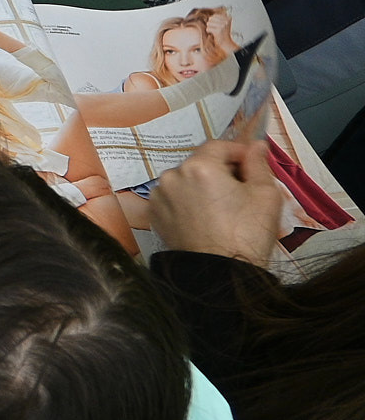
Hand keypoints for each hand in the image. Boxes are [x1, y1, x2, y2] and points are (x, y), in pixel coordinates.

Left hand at [149, 139, 285, 264]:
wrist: (221, 273)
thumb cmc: (246, 235)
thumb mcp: (265, 195)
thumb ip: (259, 164)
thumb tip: (256, 146)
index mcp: (199, 167)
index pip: (218, 146)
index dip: (237, 153)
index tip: (251, 165)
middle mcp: (173, 176)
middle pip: (200, 162)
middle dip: (220, 170)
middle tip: (241, 190)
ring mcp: (160, 195)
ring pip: (186, 180)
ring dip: (202, 185)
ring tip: (223, 208)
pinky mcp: (154, 213)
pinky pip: (174, 197)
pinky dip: (188, 201)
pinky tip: (205, 217)